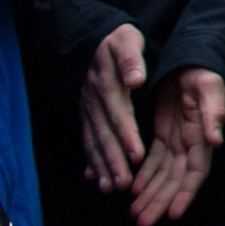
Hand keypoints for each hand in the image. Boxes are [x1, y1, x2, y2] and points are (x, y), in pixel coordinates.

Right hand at [81, 23, 145, 191]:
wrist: (93, 38)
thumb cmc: (118, 40)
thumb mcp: (127, 40)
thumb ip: (131, 59)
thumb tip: (136, 78)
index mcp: (108, 86)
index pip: (119, 115)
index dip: (127, 136)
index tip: (137, 155)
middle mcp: (95, 102)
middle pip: (104, 135)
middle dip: (113, 160)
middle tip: (122, 183)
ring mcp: (88, 110)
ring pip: (94, 141)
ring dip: (101, 165)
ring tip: (108, 187)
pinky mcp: (85, 114)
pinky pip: (86, 139)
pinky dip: (89, 159)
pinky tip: (92, 176)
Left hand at [128, 66, 224, 225]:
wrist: (186, 57)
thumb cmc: (200, 71)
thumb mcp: (208, 87)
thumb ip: (212, 112)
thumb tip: (216, 140)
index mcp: (202, 134)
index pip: (195, 171)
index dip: (185, 193)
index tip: (174, 214)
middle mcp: (191, 142)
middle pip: (175, 179)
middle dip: (161, 202)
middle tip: (143, 223)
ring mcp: (177, 139)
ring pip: (162, 174)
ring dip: (150, 194)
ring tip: (135, 214)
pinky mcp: (163, 134)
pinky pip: (153, 161)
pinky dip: (144, 176)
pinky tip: (133, 190)